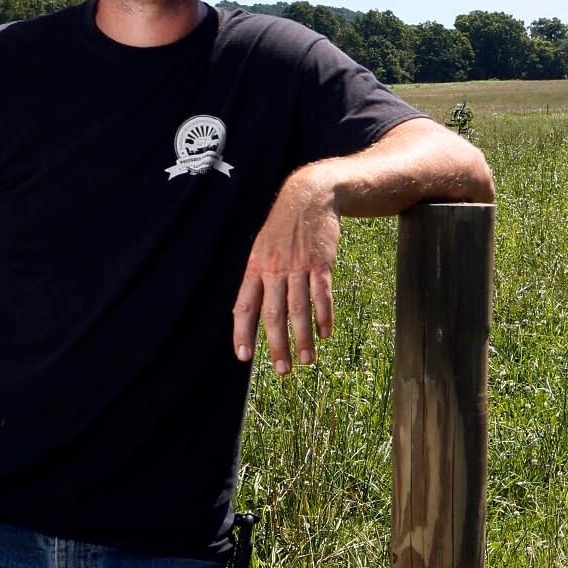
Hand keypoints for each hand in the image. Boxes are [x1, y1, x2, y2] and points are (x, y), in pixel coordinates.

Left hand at [233, 168, 339, 372]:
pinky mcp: (321, 263)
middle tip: (282, 370)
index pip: (244, 307)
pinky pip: (322, 295)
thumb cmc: (283, 228)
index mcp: (255, 268)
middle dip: (277, 345)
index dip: (242, 333)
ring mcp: (298, 266)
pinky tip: (325, 333)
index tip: (243, 357)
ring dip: (304, 338)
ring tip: (307, 360)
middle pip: (274, 315)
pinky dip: (324, 316)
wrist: (309, 197)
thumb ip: (258, 279)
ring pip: (299, 309)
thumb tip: (250, 313)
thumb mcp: (262, 249)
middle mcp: (274, 270)